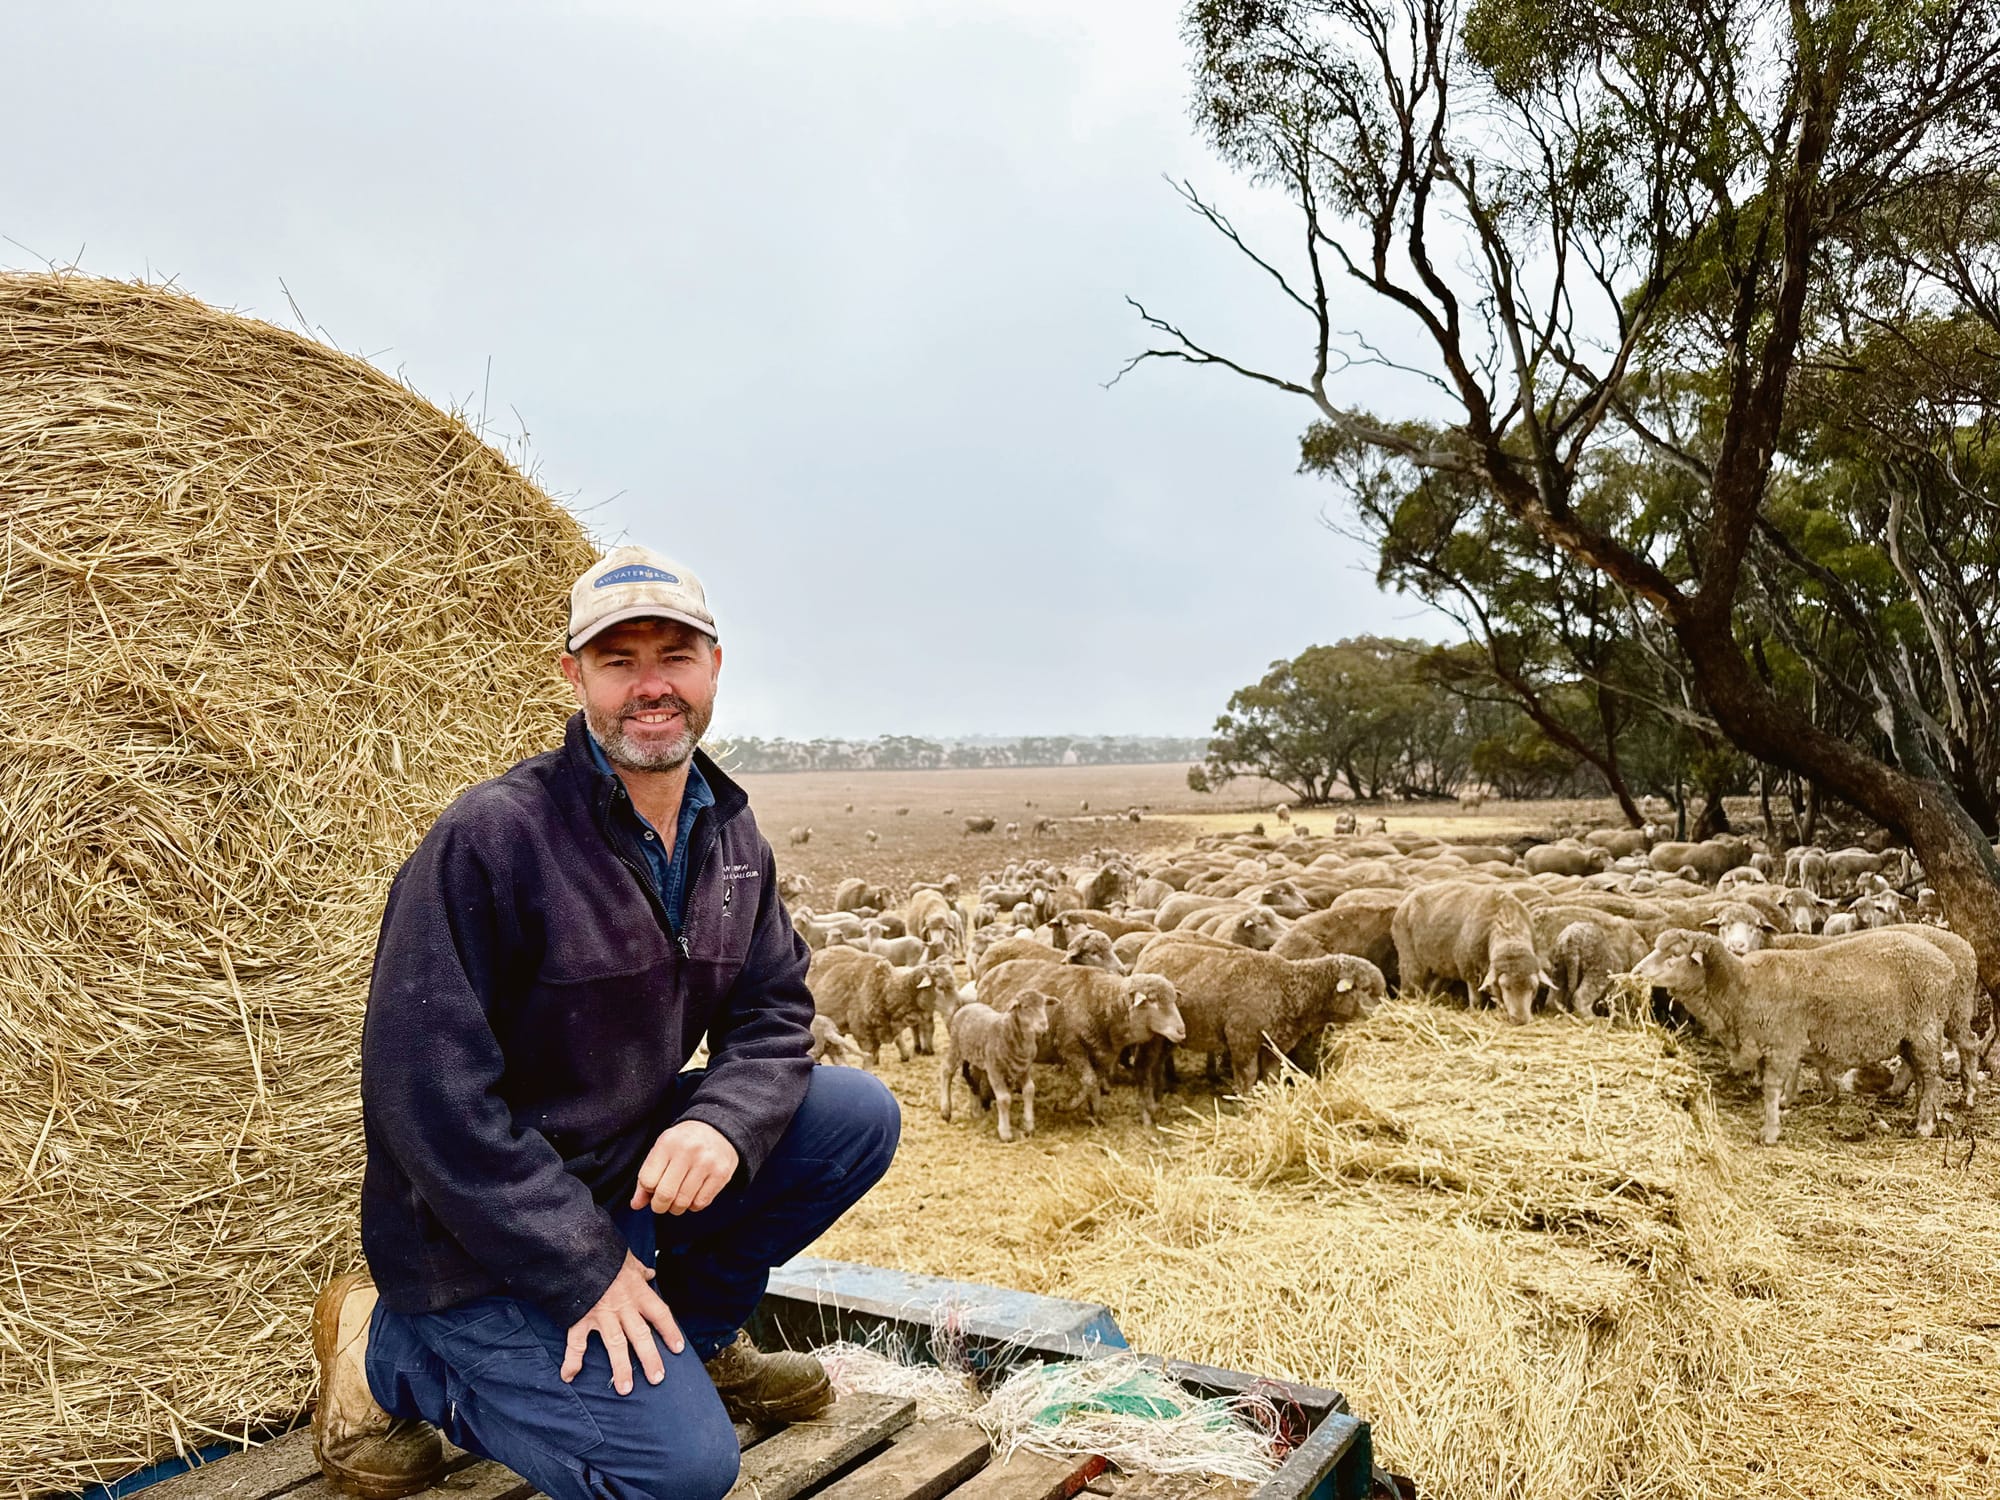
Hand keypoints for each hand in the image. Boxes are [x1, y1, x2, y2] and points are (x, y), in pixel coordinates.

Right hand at [562, 1250, 683, 1393]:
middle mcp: (623, 1306)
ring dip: (620, 1368)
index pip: (660, 1313)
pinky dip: (571, 1360)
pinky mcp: (579, 1317)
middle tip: (657, 1378)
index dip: (670, 1331)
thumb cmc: (605, 1253)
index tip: (678, 1348)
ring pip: (615, 1345)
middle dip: (650, 1358)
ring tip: (625, 1389)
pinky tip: (569, 1376)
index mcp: (637, 1291)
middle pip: (641, 1336)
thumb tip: (650, 1273)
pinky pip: (576, 1343)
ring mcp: (601, 1314)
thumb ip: (640, 1270)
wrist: (577, 1248)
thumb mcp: (628, 1259)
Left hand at [630, 1119, 738, 1214]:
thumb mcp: (661, 1150)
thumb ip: (646, 1177)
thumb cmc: (684, 1142)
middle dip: (659, 1206)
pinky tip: (693, 1195)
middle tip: (662, 1203)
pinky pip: (700, 1203)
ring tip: (677, 1200)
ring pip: (683, 1202)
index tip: (653, 1189)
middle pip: (665, 1194)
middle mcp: (688, 1151)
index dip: (647, 1191)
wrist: (718, 1128)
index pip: (648, 1181)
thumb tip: (636, 1205)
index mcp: (668, 1143)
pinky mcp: (721, 1174)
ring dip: (676, 1208)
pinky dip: (693, 1206)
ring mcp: (706, 1163)